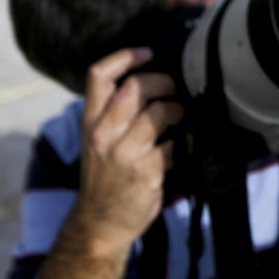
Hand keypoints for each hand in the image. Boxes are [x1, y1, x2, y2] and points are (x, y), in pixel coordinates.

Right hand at [40, 47, 183, 278]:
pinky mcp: (146, 172)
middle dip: (164, 81)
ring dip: (180, 110)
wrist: (99, 226)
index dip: (125, 57)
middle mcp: (104, 134)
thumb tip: (150, 85)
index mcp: (90, 123)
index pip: (99, 76)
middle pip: (136, 87)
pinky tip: (188, 145)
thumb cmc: (104, 180)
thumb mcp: (97, 143)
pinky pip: (176, 145)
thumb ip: (114, 116)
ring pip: (160, 113)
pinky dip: (187, 142)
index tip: (147, 52)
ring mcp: (125, 154)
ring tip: (184, 116)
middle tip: (176, 87)